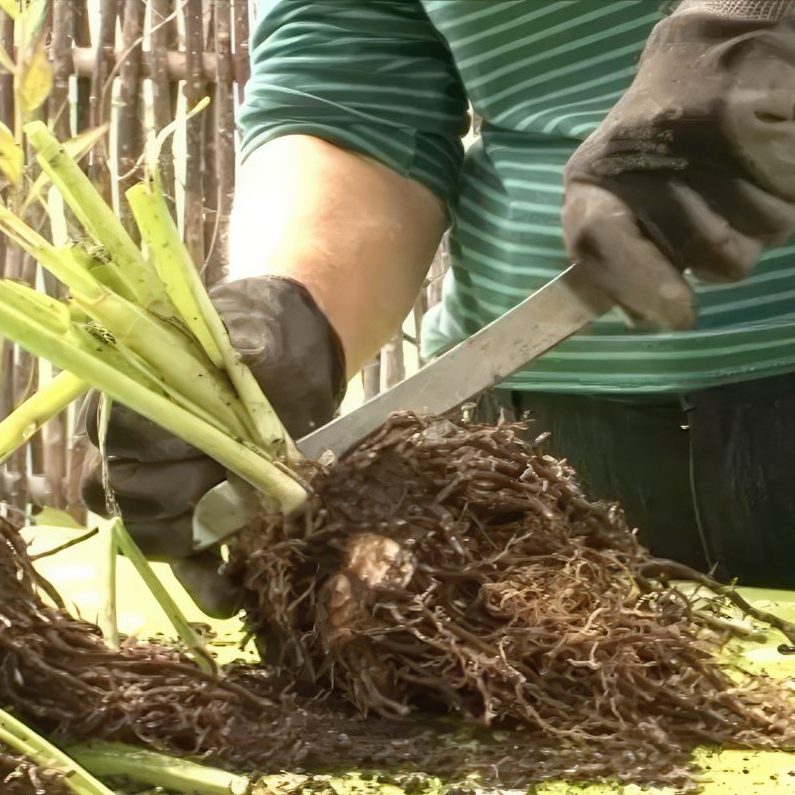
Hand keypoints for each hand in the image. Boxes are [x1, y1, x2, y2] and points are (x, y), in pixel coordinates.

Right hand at [80, 276, 345, 617]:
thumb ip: (250, 340)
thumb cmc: (267, 338)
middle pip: (131, 495)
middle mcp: (135, 447)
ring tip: (244, 547)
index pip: (126, 436)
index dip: (171, 451)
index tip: (222, 449)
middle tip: (244, 493)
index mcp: (138, 394)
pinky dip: (206, 584)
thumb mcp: (261, 330)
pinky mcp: (198, 518)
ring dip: (197, 545)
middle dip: (189, 500)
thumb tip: (248, 354)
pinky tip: (232, 598)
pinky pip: (187, 562)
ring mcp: (165, 487)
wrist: (294, 363)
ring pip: (151, 534)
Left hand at [562, 0, 794, 328]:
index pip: (599, 240)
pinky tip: (760, 161)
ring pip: (761, 233)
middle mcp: (643, 164)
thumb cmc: (654, 150)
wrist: (711, 58)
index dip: (640, 285)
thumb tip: (642, 317)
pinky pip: (792, 197)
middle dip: (719, 252)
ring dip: (756, 221)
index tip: (679, 315)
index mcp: (593, 185)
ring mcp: (708, 144)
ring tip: (733, 179)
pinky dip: (786, 189)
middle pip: (708, 256)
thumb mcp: (616, 204)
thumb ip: (620, 264)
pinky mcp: (765, 126)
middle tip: (711, 214)